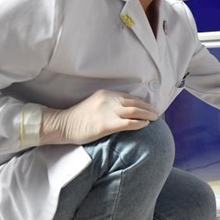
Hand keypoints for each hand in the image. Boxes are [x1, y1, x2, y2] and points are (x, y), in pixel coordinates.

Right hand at [41, 89, 157, 144]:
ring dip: (147, 114)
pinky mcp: (107, 124)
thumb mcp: (94, 104)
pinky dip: (139, 123)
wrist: (63, 124)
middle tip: (157, 113)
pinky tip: (146, 125)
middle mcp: (109, 100)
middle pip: (135, 102)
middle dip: (148, 108)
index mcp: (106, 94)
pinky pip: (129, 123)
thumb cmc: (77, 118)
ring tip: (155, 118)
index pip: (129, 96)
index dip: (141, 102)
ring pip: (134, 111)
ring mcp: (108, 111)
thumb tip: (123, 110)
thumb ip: (108, 104)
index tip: (148, 107)